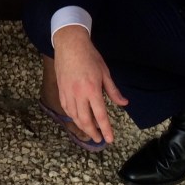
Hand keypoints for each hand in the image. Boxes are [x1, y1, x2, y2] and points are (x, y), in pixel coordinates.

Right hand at [53, 26, 128, 144]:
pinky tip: (77, 118)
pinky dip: (72, 116)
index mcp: (92, 90)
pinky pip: (66, 108)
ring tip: (90, 131)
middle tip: (99, 139)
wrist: (69, 44)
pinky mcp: (61, 90)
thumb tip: (124, 103)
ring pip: (74, 116)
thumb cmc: (90, 56)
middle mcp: (78, 94)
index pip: (100, 115)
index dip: (105, 129)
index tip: (109, 139)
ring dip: (82, 127)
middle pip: (85, 120)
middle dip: (92, 132)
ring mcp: (67, 92)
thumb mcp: (105, 72)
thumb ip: (113, 91)